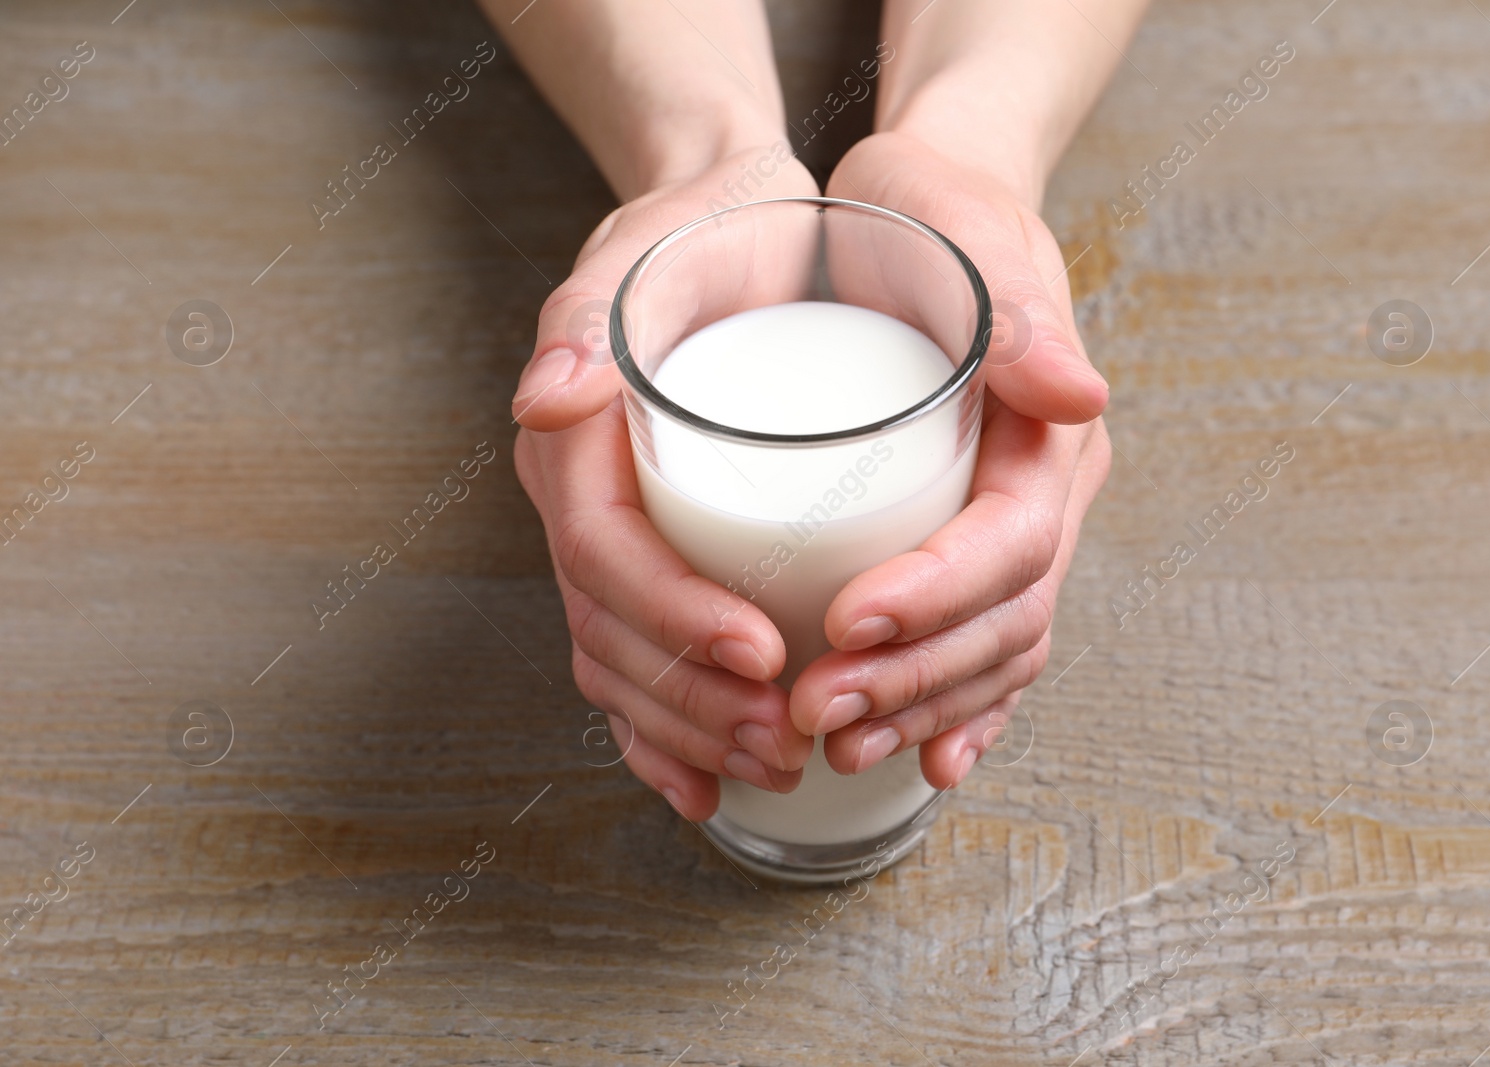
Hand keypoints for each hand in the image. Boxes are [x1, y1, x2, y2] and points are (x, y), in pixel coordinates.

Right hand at [514, 148, 820, 820]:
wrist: (727, 226)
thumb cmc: (702, 236)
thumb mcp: (655, 253)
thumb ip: (594, 318)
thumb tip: (546, 402)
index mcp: (574, 444)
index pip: (604, 556)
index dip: (674, 617)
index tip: (762, 652)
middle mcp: (583, 503)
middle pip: (612, 634)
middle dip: (692, 701)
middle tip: (781, 738)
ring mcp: (619, 538)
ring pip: (625, 664)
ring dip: (691, 731)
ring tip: (777, 764)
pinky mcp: (660, 557)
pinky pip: (644, 661)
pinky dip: (672, 730)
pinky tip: (715, 778)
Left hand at [789, 130, 1112, 789]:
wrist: (931, 214)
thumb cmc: (936, 216)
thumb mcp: (967, 230)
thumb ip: (1019, 307)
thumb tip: (1080, 395)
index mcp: (1049, 435)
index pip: (1010, 541)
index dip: (937, 596)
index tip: (846, 622)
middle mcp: (1046, 494)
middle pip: (1004, 619)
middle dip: (914, 677)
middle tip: (818, 709)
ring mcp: (1016, 528)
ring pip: (992, 650)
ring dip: (919, 708)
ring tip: (835, 741)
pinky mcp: (971, 548)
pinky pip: (980, 648)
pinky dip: (955, 707)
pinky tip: (917, 755)